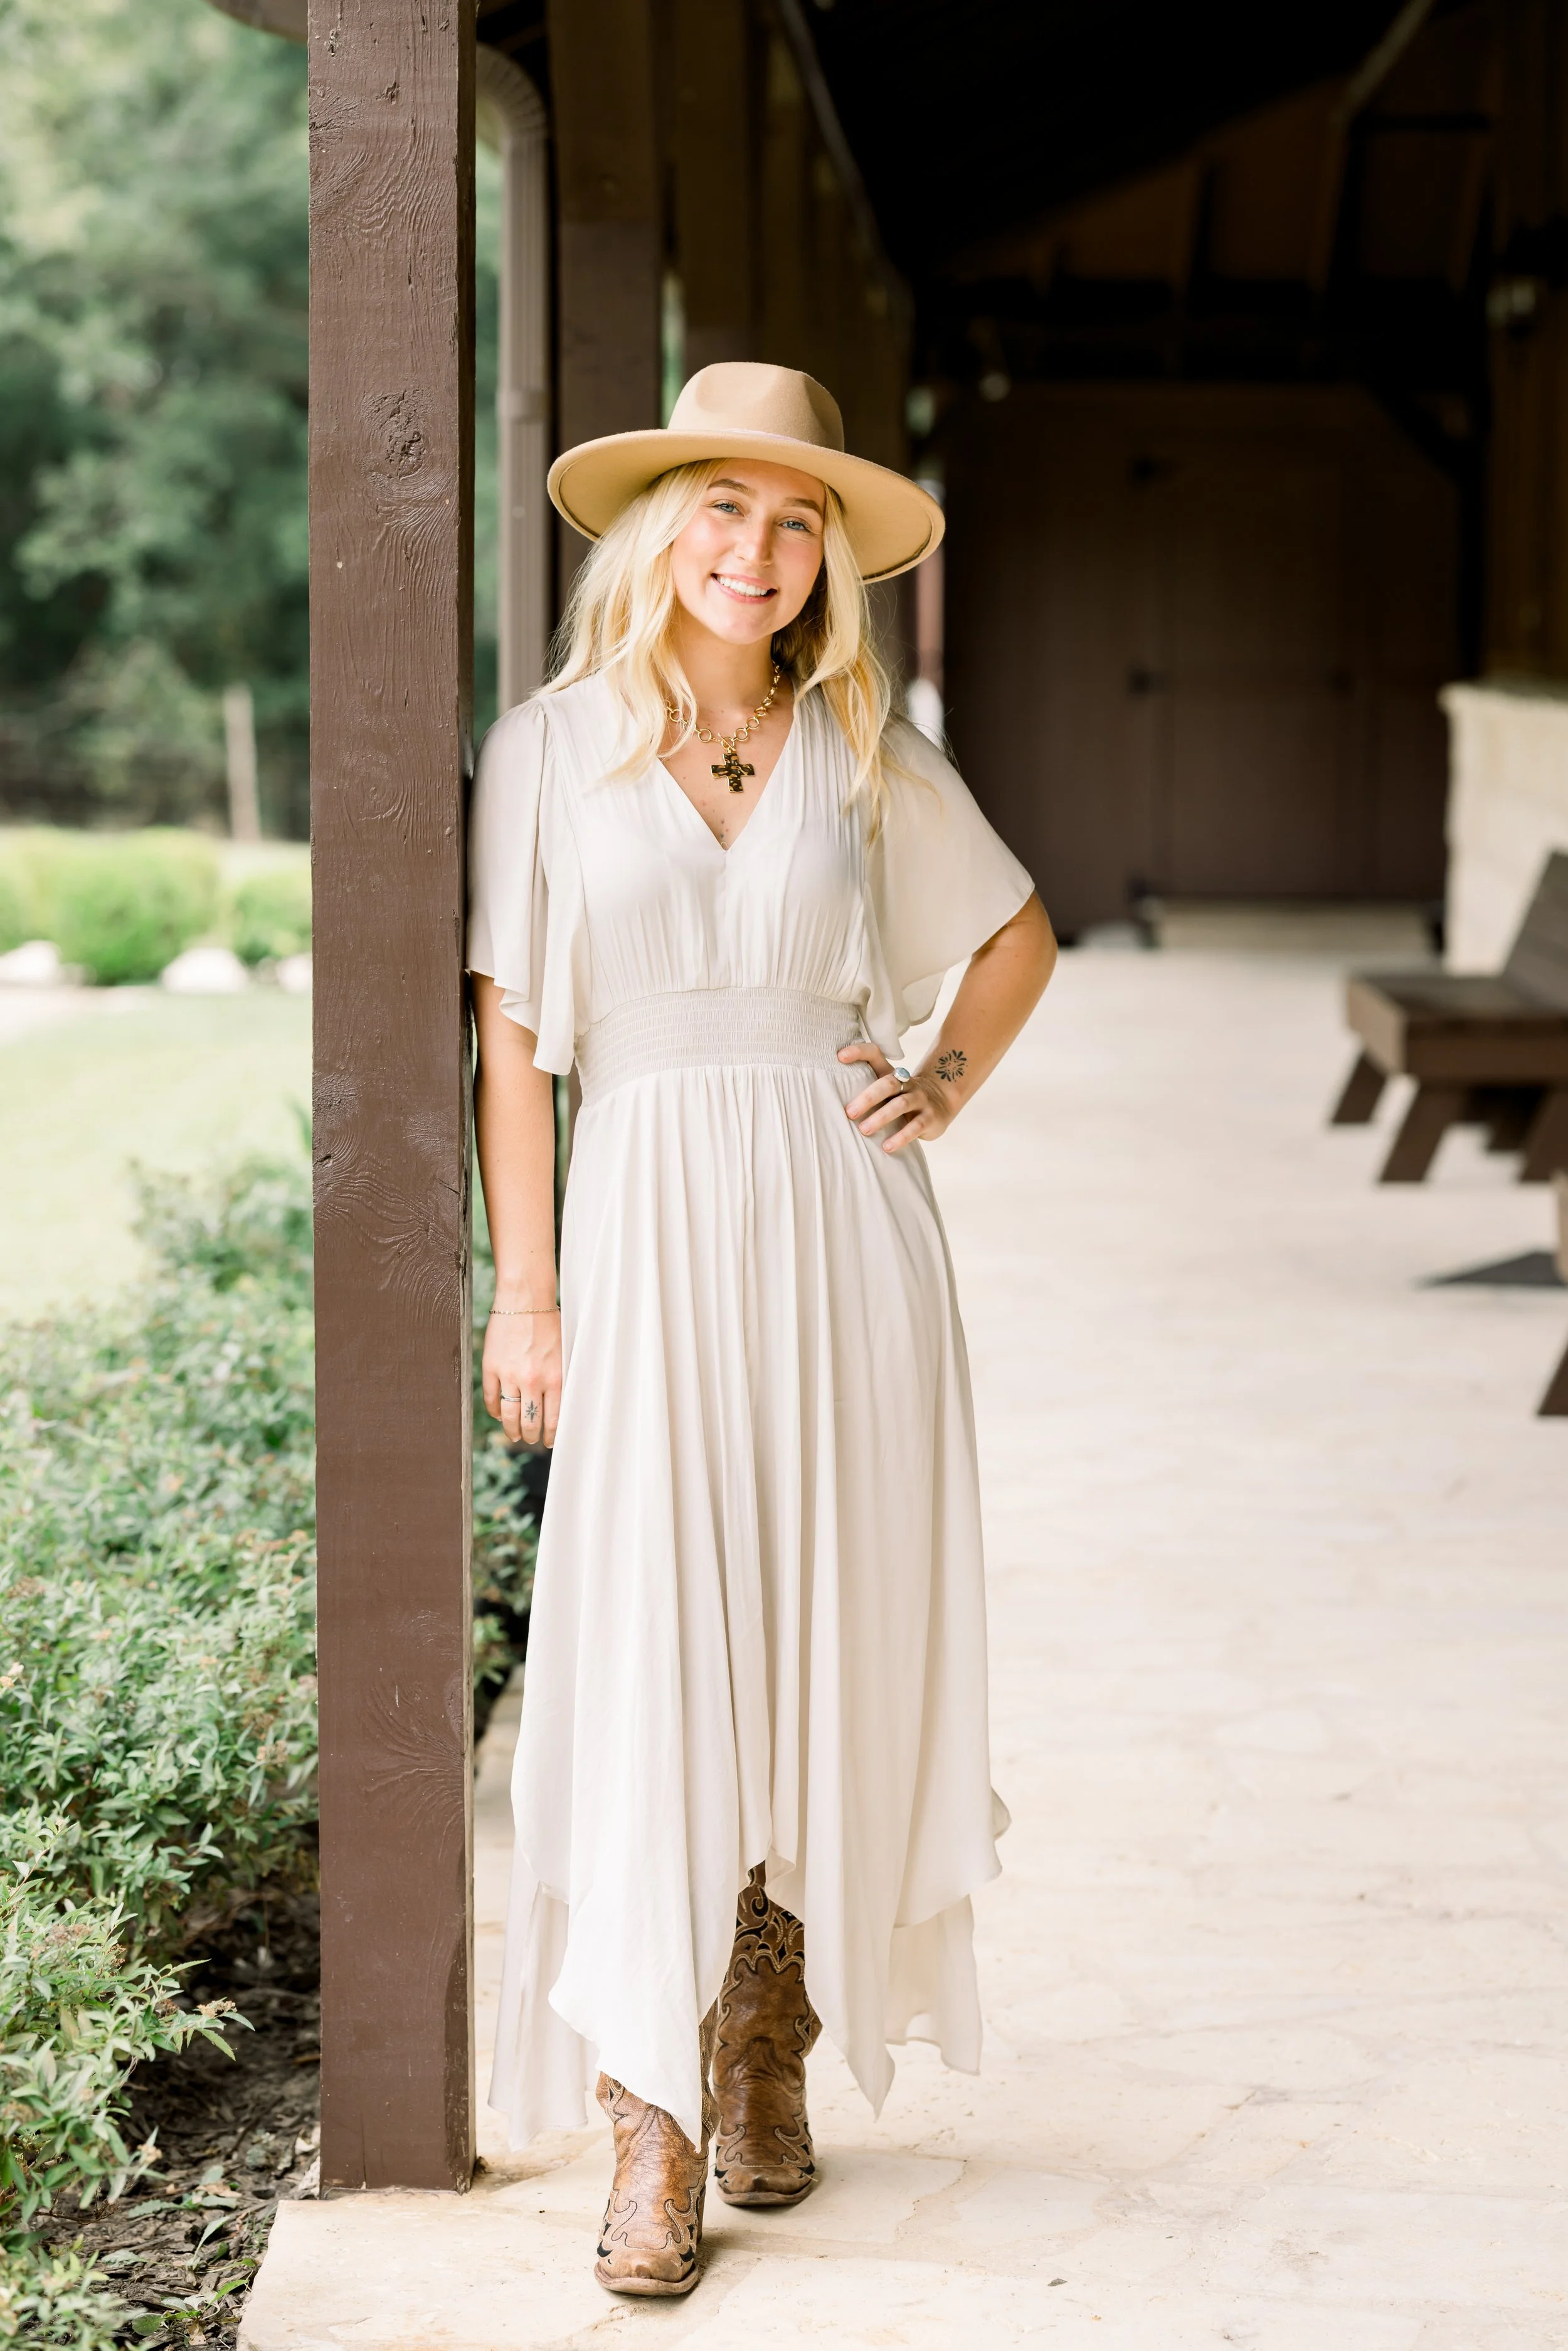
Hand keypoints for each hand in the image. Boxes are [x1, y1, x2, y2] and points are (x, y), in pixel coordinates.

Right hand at [482, 1308, 562, 1447]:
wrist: (525, 1298)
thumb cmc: (549, 1322)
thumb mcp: (564, 1353)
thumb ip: (561, 1379)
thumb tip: (558, 1407)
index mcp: (555, 1377)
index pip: (553, 1419)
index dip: (550, 1435)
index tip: (549, 1441)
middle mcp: (533, 1380)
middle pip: (530, 1422)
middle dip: (531, 1435)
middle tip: (531, 1439)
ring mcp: (510, 1375)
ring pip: (509, 1415)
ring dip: (512, 1429)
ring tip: (515, 1434)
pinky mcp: (491, 1367)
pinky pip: (492, 1398)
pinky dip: (494, 1410)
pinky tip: (499, 1414)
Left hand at [838, 1041, 955, 1154]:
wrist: (941, 1102)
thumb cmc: (902, 1098)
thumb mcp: (888, 1090)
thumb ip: (866, 1089)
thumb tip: (829, 1099)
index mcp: (891, 1074)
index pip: (875, 1055)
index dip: (859, 1052)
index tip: (839, 1056)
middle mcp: (906, 1083)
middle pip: (887, 1084)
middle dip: (868, 1097)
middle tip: (850, 1112)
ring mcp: (920, 1099)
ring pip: (900, 1105)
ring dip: (881, 1117)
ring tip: (864, 1130)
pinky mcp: (930, 1117)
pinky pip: (915, 1127)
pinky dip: (900, 1137)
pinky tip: (887, 1147)